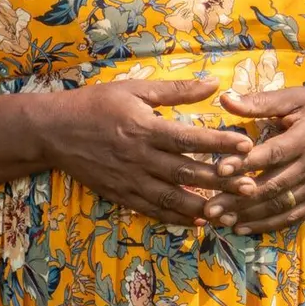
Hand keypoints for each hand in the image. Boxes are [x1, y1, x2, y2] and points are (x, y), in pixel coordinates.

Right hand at [45, 77, 255, 226]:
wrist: (53, 131)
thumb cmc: (95, 104)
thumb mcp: (135, 89)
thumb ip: (176, 91)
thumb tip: (214, 84)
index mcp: (145, 127)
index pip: (189, 139)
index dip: (219, 144)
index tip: (246, 146)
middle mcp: (139, 157)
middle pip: (186, 173)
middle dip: (221, 181)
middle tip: (251, 187)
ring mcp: (130, 179)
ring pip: (172, 198)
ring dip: (203, 206)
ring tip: (231, 211)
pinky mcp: (121, 194)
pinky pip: (153, 210)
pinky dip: (176, 218)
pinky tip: (199, 221)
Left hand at [213, 87, 304, 232]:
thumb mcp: (298, 97)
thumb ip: (261, 101)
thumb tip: (225, 99)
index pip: (273, 153)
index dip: (247, 162)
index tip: (220, 169)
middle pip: (272, 185)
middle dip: (239, 198)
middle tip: (210, 207)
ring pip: (280, 204)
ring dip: (249, 215)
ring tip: (221, 220)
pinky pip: (293, 215)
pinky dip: (268, 224)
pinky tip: (243, 227)